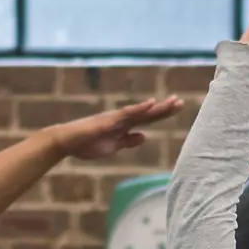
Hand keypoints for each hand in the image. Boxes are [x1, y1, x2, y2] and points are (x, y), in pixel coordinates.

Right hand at [59, 95, 183, 160]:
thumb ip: (128, 141)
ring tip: (172, 102)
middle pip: (148, 113)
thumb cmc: (86, 145)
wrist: (67, 143)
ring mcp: (115, 118)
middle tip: (181, 102)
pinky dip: (140, 109)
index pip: (147, 119)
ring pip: (141, 111)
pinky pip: (127, 114)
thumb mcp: (113, 147)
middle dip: (165, 108)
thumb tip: (144, 136)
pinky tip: (151, 104)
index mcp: (124, 126)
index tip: (177, 107)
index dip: (162, 114)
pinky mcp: (108, 121)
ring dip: (157, 107)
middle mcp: (122, 119)